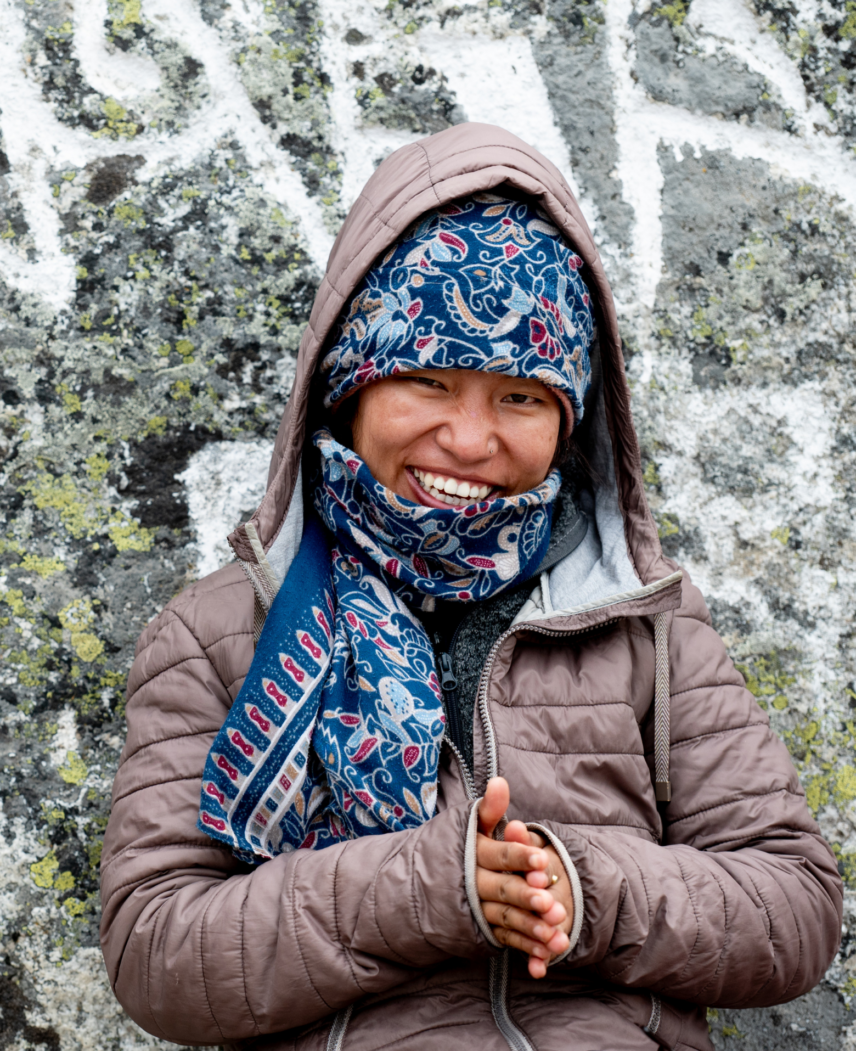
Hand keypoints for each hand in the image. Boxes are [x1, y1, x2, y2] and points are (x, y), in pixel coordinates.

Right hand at [475, 777, 572, 978]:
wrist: (420, 884)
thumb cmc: (460, 847)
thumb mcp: (471, 825)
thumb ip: (489, 808)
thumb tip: (500, 780)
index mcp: (474, 854)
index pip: (499, 854)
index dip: (521, 856)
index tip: (543, 858)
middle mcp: (473, 882)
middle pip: (502, 889)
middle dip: (527, 895)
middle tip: (551, 900)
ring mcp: (477, 909)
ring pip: (505, 918)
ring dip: (530, 927)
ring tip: (556, 933)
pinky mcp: (482, 930)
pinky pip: (505, 939)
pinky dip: (525, 947)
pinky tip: (546, 951)